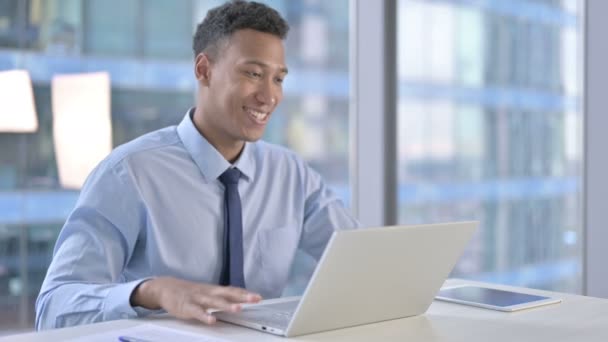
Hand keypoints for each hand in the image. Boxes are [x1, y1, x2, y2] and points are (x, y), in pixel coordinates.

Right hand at [130, 277, 261, 323]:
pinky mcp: (187, 306)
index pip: (233, 291)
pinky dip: (205, 316)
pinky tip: (212, 321)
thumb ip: (220, 298)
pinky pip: (197, 312)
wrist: (166, 287)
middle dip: (242, 297)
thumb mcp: (207, 293)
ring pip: (214, 302)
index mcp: (213, 290)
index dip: (245, 294)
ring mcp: (198, 299)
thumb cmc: (189, 292)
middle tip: (255, 299)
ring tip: (238, 309)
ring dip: (226, 305)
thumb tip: (238, 301)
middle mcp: (208, 292)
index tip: (258, 297)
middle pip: (227, 294)